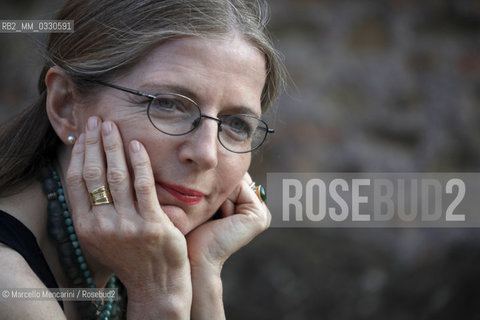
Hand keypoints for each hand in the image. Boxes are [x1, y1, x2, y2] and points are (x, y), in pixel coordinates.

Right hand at [65, 117, 191, 316]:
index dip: (79, 154)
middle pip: (94, 174)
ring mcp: (127, 225)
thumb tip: (88, 172)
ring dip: (114, 147)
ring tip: (113, 126)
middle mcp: (102, 225)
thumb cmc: (130, 256)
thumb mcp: (102, 238)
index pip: (76, 182)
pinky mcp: (151, 224)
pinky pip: (143, 185)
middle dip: (94, 143)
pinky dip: (139, 162)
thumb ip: (93, 210)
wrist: (155, 283)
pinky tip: (137, 145)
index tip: (84, 134)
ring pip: (116, 176)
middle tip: (98, 120)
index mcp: (85, 227)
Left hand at [186, 172, 270, 318]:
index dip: (215, 181)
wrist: (193, 257)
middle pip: (235, 177)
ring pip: (236, 181)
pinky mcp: (259, 216)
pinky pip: (239, 188)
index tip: (200, 199)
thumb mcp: (203, 202)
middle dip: (218, 185)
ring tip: (213, 215)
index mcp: (247, 206)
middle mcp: (257, 209)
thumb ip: (213, 184)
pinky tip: (220, 217)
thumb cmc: (191, 231)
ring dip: (220, 193)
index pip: (231, 177)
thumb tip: (208, 161)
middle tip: (206, 207)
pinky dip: (225, 198)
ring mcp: (261, 213)